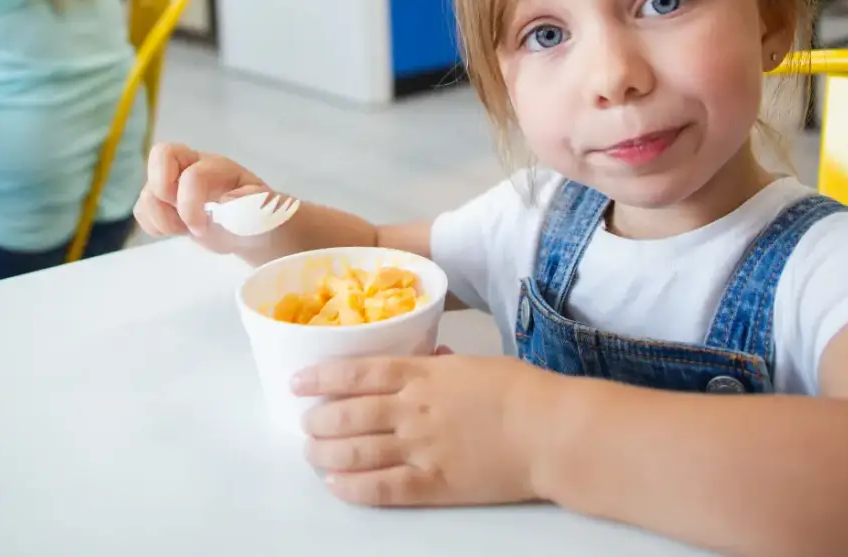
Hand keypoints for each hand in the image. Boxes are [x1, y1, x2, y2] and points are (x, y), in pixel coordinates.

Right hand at [133, 144, 267, 252]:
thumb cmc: (256, 214)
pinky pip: (142, 210)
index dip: (190, 204)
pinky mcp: (162, 203)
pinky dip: (155, 226)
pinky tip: (178, 230)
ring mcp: (173, 183)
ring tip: (185, 230)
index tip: (202, 227)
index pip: (192, 175)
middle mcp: (191, 167)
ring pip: (147, 191)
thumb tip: (225, 201)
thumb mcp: (262, 209)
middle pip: (160, 154)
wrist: (250, 228)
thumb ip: (249, 204)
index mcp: (217, 167)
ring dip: (161, 217)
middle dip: (163, 191)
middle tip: (182, 220)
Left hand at [295, 351, 556, 507]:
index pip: (357, 373)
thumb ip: (442, 365)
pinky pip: (382, 488)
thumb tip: (428, 359)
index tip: (298, 382)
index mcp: (423, 373)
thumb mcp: (475, 363)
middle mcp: (413, 408)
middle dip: (318, 420)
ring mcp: (420, 447)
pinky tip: (337, 485)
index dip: (321, 378)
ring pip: (356, 451)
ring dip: (326, 454)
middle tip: (305, 425)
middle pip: (348, 413)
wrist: (549, 430)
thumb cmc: (521, 390)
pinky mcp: (434, 483)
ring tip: (312, 454)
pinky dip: (353, 487)